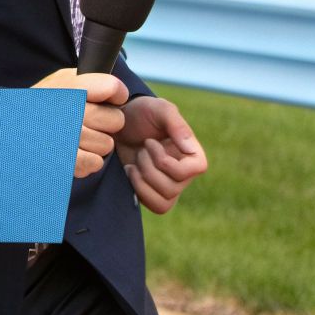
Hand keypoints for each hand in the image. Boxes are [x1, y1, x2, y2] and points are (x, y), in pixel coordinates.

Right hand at [31, 68, 127, 178]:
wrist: (7, 130)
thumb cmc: (38, 107)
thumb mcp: (59, 82)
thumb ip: (88, 82)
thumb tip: (116, 92)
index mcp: (66, 86)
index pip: (112, 88)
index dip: (115, 94)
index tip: (105, 98)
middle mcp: (65, 110)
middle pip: (115, 120)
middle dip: (106, 123)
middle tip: (85, 121)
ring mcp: (63, 137)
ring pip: (107, 144)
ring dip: (95, 144)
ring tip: (76, 138)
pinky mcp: (62, 161)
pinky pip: (95, 163)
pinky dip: (87, 161)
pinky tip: (74, 152)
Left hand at [117, 97, 207, 212]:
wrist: (118, 124)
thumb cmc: (141, 112)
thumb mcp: (158, 109)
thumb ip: (176, 124)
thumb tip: (190, 150)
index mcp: (192, 153)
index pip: (196, 169)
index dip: (169, 162)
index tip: (151, 143)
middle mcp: (184, 173)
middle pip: (173, 188)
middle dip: (149, 167)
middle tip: (141, 149)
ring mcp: (168, 184)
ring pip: (163, 202)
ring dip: (142, 180)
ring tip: (135, 161)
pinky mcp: (152, 192)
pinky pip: (152, 205)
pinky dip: (137, 189)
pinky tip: (130, 170)